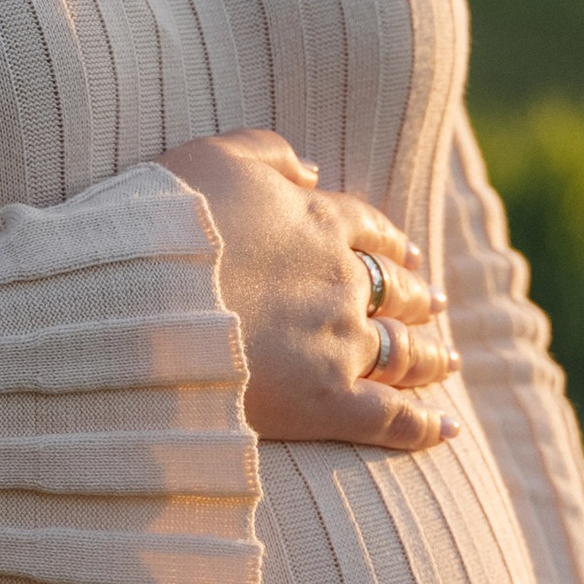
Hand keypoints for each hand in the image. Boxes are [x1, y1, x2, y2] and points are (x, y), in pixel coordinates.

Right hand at [159, 127, 455, 455]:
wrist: (136, 295)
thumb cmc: (161, 223)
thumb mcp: (211, 158)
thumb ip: (268, 154)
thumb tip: (312, 170)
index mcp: (316, 222)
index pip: (369, 231)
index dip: (391, 243)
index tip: (408, 253)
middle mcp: (339, 282)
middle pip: (394, 291)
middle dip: (416, 298)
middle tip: (433, 304)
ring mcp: (337, 343)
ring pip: (402, 352)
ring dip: (429, 357)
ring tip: (446, 361)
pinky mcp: (324, 402)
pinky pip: (390, 417)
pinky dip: (422, 426)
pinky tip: (446, 429)